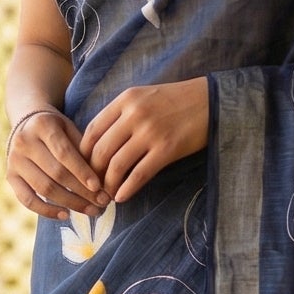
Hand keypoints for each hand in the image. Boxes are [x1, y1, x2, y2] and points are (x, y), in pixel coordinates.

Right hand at [6, 108, 106, 219]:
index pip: (64, 153)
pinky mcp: (10, 176)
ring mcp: (14, 160)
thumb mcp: (71, 129)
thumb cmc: (57, 129)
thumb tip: (103, 183)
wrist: (27, 123)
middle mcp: (24, 142)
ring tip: (91, 211)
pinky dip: (46, 211)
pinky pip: (27, 200)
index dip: (82, 172)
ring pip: (43, 188)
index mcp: (42, 125)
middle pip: (55, 173)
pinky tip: (66, 215)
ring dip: (70, 203)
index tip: (99, 188)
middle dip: (81, 192)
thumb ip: (84, 150)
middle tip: (102, 203)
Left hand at [79, 79, 209, 201]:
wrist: (211, 100)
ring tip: (108, 195)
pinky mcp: (167, 149)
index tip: (83, 168)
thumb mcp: (144, 97)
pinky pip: (139, 174)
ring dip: (109, 185)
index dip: (83, 154)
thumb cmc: (176, 101)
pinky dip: (127, 189)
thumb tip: (99, 143)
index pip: (92, 131)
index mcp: (125, 100)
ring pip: (117, 165)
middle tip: (93, 187)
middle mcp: (134, 115)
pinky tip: (123, 197)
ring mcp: (150, 132)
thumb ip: (121, 114)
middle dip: (93, 174)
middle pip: (100, 151)